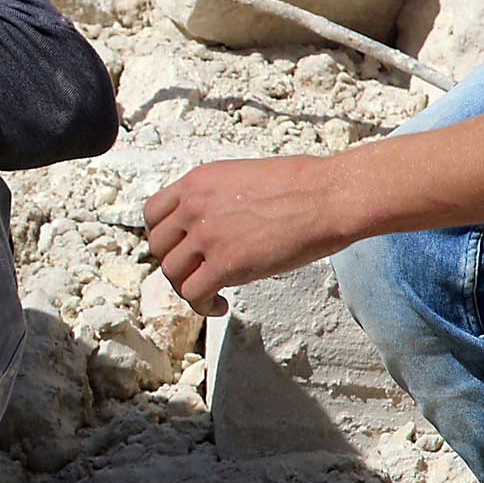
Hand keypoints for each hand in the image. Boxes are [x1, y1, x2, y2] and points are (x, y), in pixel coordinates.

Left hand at [144, 156, 352, 317]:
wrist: (330, 196)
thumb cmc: (302, 185)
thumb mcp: (241, 176)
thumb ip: (215, 198)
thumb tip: (208, 221)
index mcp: (196, 182)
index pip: (153, 213)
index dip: (163, 235)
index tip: (178, 247)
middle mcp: (193, 207)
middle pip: (159, 246)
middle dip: (175, 263)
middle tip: (195, 273)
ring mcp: (207, 236)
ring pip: (171, 272)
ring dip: (187, 287)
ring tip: (209, 292)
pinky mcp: (225, 264)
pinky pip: (193, 294)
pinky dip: (201, 305)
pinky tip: (218, 305)